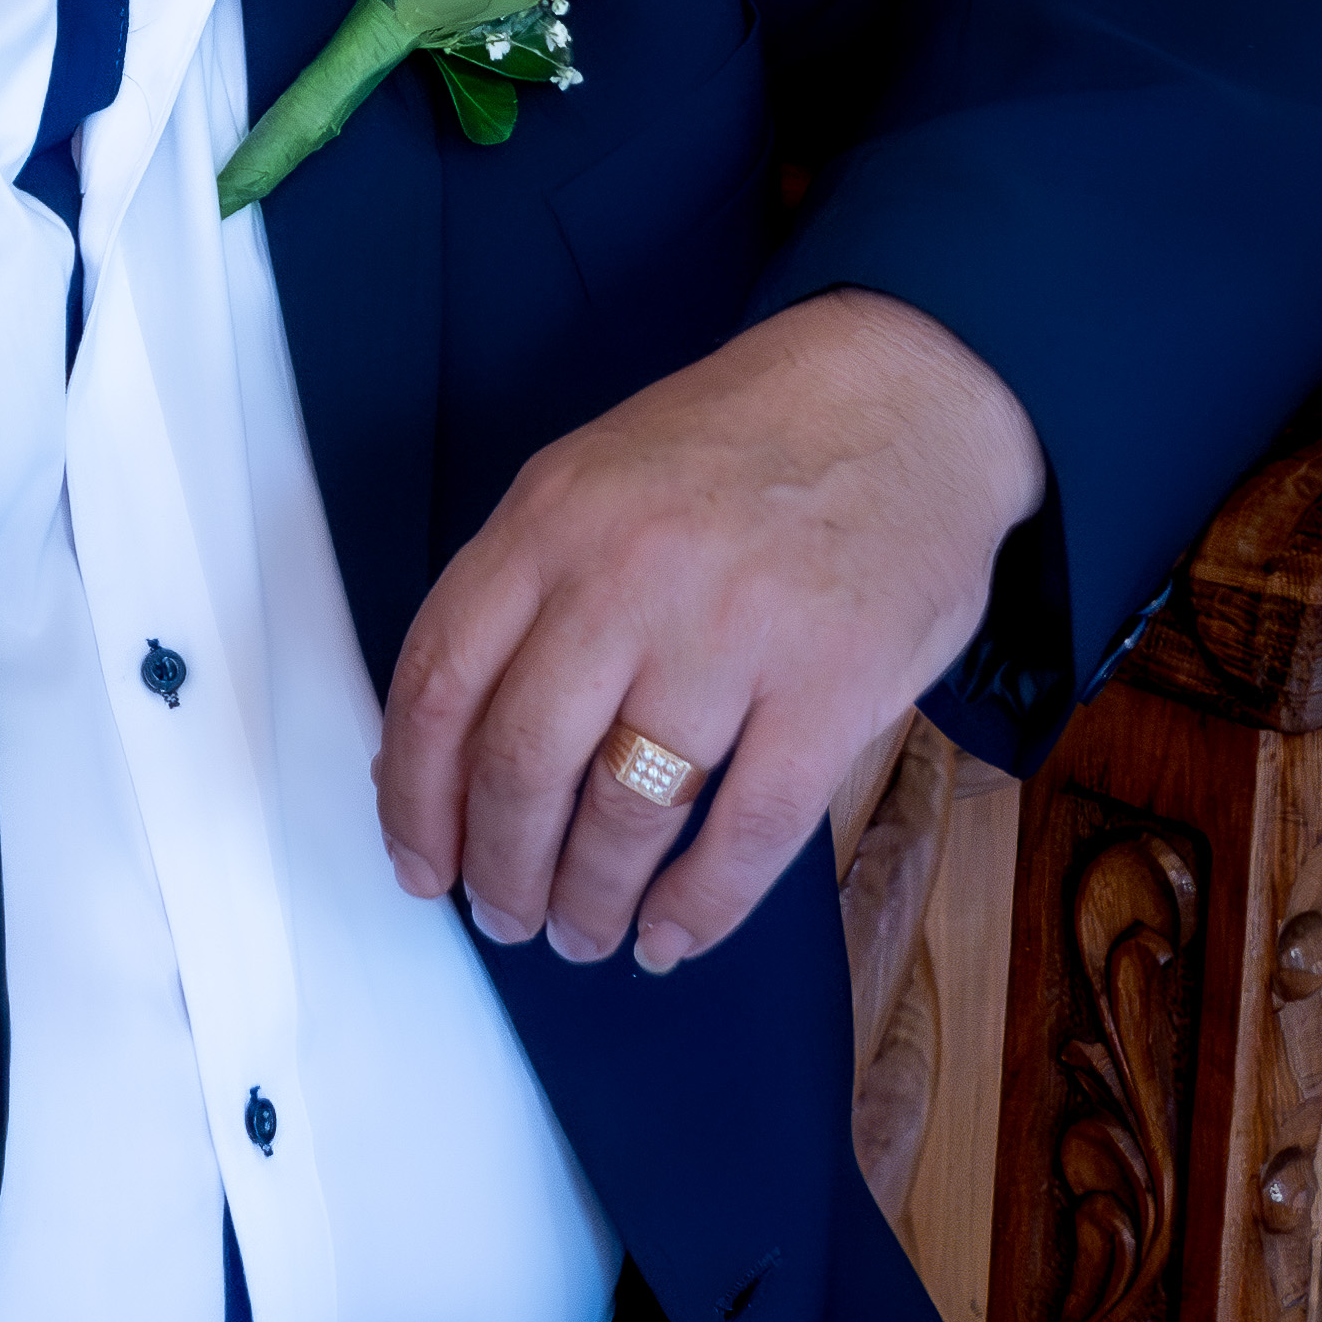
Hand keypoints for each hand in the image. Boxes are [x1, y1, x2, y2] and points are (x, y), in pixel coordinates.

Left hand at [374, 288, 1043, 976]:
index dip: (414, 797)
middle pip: (522, 763)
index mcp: (551, 520)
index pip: (439, 683)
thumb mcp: (596, 477)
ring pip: (623, 812)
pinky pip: (744, 833)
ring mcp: (733, 633)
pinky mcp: (832, 686)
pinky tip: (670, 935)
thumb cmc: (742, 446)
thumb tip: (452, 749)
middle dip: (500, 868)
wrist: (907, 386)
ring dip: (588, 898)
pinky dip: (696, 907)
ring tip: (581, 930)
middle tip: (505, 914)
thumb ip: (524, 592)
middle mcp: (627, 575)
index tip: (420, 862)